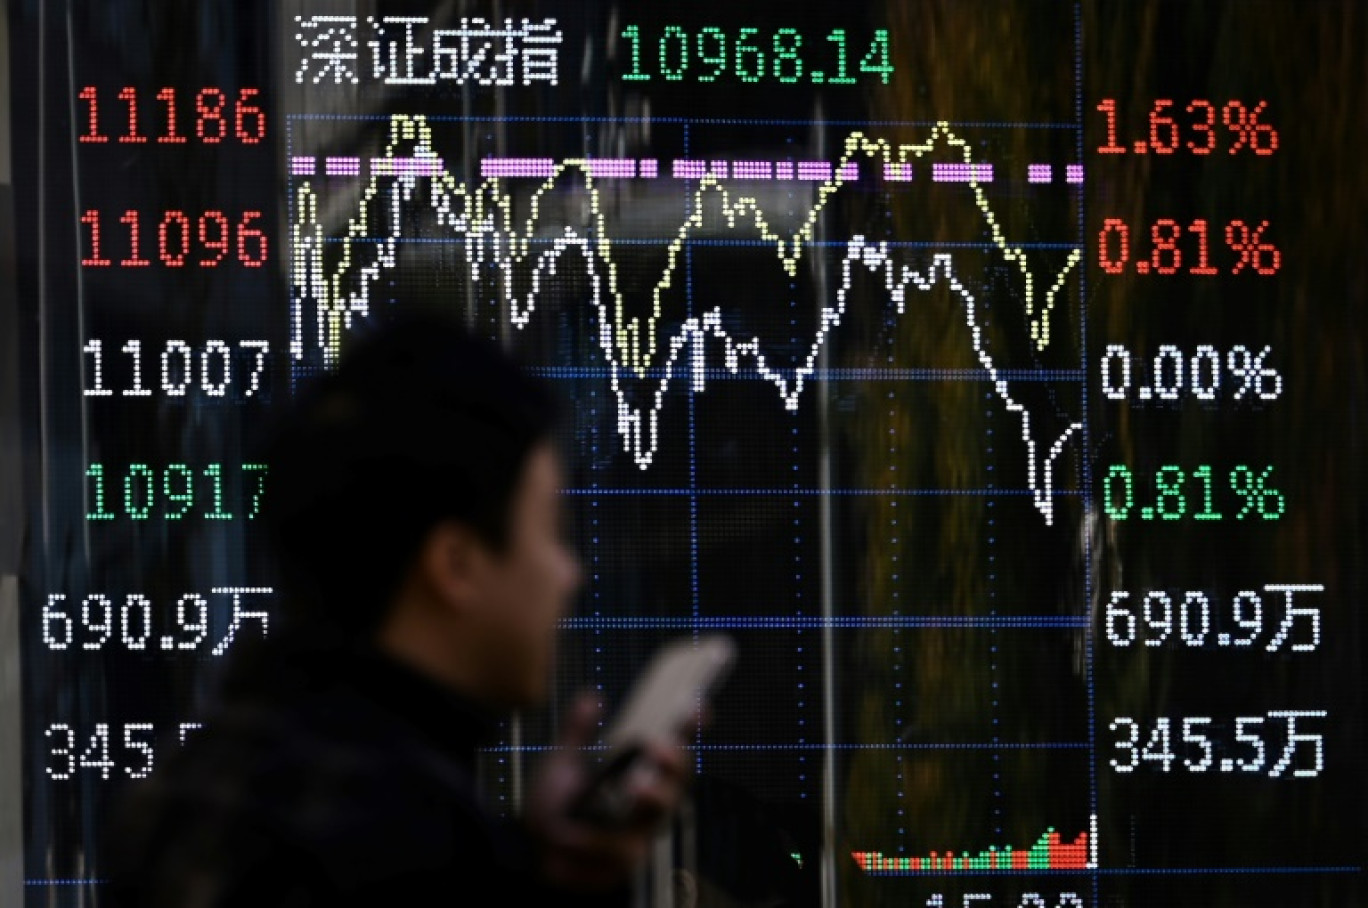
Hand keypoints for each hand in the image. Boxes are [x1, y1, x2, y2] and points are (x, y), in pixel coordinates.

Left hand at [525, 692, 689, 891]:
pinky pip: (616, 849)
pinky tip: (569, 834)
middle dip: (673, 762)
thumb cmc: (556, 803)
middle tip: (657, 747)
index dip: (689, 728)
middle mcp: (647, 800)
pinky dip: (590, 840)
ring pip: (657, 816)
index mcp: (639, 771)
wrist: (534, 848)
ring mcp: (639, 831)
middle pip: (678, 780)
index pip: (672, 747)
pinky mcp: (623, 861)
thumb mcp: (562, 762)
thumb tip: (591, 697)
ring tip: (633, 787)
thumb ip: (577, 731)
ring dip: (648, 799)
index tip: (696, 708)